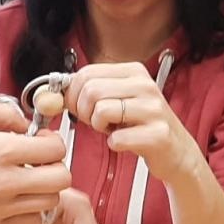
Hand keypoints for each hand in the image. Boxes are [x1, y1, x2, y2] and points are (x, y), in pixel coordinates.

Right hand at [0, 100, 71, 223]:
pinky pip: (32, 223)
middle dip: (56, 165)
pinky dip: (31, 211)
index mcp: (1, 151)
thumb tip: (23, 121)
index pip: (55, 148)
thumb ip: (1, 113)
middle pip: (61, 178)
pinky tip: (17, 199)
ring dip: (46, 189)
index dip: (52, 140)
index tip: (40, 139)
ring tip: (28, 180)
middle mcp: (6, 181)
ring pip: (51, 202)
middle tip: (41, 161)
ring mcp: (1, 207)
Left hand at [65, 62, 200, 184]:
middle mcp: (145, 85)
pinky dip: (114, 144)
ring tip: (112, 129)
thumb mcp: (115, 101)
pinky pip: (116, 138)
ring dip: (98, 127)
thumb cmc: (140, 126)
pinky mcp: (157, 134)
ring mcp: (153, 109)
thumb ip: (84, 93)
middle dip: (84, 112)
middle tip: (96, 122)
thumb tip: (47, 96)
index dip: (73, 94)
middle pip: (91, 91)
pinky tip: (125, 142)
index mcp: (133, 71)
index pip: (86, 73)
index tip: (80, 107)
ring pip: (101, 110)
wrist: (176, 152)